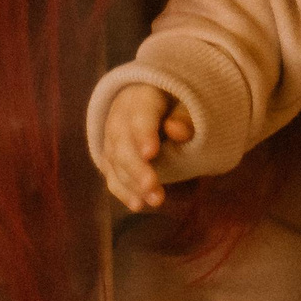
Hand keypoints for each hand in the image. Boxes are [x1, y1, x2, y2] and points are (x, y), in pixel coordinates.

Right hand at [97, 83, 188, 212]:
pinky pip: (111, 174)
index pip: (139, 114)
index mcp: (140, 95)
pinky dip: (123, 190)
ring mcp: (112, 136)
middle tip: (153, 187)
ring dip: (132, 183)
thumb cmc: (181, 102)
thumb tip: (176, 130)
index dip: (143, 134)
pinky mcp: (111, 155)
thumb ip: (186, 116)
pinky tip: (137, 204)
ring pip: (114, 161)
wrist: (160, 103)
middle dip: (136, 167)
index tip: (151, 153)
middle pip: (122, 142)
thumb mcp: (189, 103)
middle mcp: (119, 114)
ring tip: (155, 200)